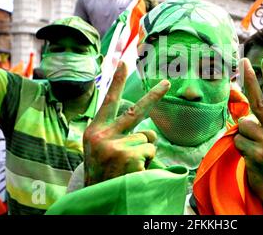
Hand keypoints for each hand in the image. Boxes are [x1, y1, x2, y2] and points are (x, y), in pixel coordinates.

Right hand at [83, 62, 169, 185]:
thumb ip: (116, 134)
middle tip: (168, 83)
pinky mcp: (128, 156)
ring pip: (148, 138)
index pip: (108, 102)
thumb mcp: (99, 151)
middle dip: (154, 95)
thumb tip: (148, 129)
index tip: (124, 62)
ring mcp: (115, 146)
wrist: (96, 199)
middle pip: (136, 111)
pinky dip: (148, 161)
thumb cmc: (102, 174)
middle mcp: (102, 136)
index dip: (116, 81)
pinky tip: (134, 172)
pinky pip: (151, 150)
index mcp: (94, 131)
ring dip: (145, 151)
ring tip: (131, 166)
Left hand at [234, 57, 262, 214]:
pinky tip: (250, 157)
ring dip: (242, 134)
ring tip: (253, 147)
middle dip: (250, 79)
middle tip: (244, 61)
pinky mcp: (258, 154)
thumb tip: (250, 99)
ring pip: (243, 124)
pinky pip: (237, 140)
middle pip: (260, 101)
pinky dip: (239, 146)